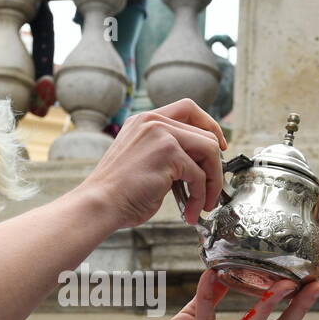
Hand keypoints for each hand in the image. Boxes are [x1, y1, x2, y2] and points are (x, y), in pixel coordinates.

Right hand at [77, 98, 226, 229]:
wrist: (99, 204)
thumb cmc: (118, 193)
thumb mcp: (142, 161)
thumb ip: (166, 152)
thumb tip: (199, 163)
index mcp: (144, 121)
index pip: (188, 109)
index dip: (209, 126)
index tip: (219, 147)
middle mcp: (152, 122)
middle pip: (204, 132)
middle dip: (215, 165)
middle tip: (212, 189)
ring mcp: (160, 134)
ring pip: (208, 151)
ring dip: (211, 182)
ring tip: (203, 204)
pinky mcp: (168, 153)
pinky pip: (199, 175)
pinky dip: (199, 196)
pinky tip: (189, 210)